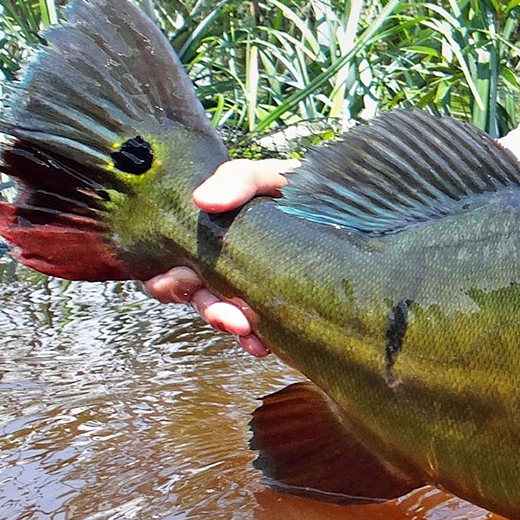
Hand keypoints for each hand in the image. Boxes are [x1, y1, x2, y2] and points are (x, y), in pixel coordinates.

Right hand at [142, 158, 298, 356]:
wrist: (354, 203)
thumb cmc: (303, 186)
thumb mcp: (269, 175)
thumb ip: (238, 178)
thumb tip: (203, 200)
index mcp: (210, 233)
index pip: (168, 262)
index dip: (165, 279)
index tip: (179, 281)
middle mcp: (223, 260)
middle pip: (194, 294)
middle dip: (207, 307)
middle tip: (230, 317)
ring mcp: (250, 283)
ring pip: (222, 313)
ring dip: (229, 324)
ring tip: (249, 331)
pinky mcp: (277, 301)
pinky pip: (255, 328)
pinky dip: (255, 338)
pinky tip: (263, 344)